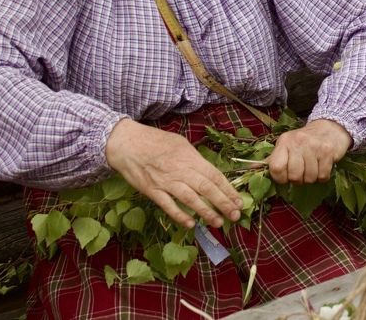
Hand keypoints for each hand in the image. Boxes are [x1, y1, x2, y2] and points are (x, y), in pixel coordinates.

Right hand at [104, 118, 242, 228]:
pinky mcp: (152, 191)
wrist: (127, 143)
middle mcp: (180, 170)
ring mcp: (166, 181)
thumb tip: (210, 174)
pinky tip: (191, 224)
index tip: (238, 201)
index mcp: (190, 157)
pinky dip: (180, 215)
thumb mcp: (180, 143)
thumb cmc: (155, 141)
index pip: (214, 175)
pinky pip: (168, 205)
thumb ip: (194, 159)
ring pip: (190, 199)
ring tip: (218, 222)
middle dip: (223, 203)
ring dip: (206, 212)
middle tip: (235, 216)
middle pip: (206, 188)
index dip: (227, 189)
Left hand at [267, 119, 351, 184]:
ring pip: (310, 178)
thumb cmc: (304, 141)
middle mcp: (297, 142)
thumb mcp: (286, 146)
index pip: (276, 168)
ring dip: (311, 178)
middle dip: (298, 180)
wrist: (330, 127)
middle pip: (294, 176)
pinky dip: (322, 176)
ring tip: (312, 168)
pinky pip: (323, 176)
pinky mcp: (328, 152)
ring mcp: (314, 146)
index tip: (286, 177)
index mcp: (284, 142)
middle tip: (302, 172)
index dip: (280, 178)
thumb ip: (272, 159)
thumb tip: (251, 169)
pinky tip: (322, 166)